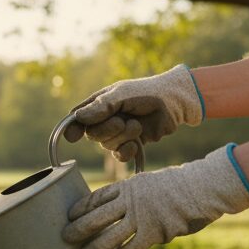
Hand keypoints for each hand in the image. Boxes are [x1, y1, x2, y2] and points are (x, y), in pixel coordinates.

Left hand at [62, 145, 248, 248]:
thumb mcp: (149, 183)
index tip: (69, 215)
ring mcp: (141, 216)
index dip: (81, 208)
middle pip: (96, 216)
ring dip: (94, 247)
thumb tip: (117, 212)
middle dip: (78, 228)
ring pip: (109, 235)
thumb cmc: (177, 187)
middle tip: (65, 237)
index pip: (96, 197)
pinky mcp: (155, 232)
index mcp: (127, 186)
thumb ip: (132, 196)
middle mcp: (130, 200)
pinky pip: (131, 248)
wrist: (202, 187)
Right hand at [64, 65, 204, 161]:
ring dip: (123, 137)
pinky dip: (127, 151)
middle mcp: (105, 119)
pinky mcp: (131, 144)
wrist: (175, 102)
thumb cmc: (147, 92)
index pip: (78, 119)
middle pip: (92, 135)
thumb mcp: (122, 95)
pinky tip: (136, 144)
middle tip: (122, 121)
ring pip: (107, 145)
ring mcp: (117, 133)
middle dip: (107, 130)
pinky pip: (120, 155)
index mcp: (98, 104)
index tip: (72, 137)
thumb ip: (101, 106)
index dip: (73, 129)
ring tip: (137, 126)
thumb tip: (78, 118)